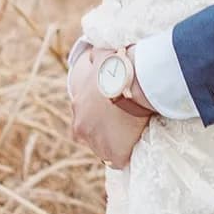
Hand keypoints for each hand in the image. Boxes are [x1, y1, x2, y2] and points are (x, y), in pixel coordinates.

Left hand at [69, 46, 150, 169]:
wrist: (135, 82)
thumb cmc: (119, 67)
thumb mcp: (101, 56)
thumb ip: (94, 58)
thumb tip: (91, 53)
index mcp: (77, 105)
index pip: (83, 117)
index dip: (98, 115)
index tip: (111, 111)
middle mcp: (82, 128)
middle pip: (91, 135)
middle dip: (103, 131)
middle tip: (121, 124)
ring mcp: (98, 144)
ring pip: (104, 149)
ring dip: (114, 144)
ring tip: (131, 135)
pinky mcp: (115, 155)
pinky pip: (120, 161)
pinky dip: (127, 155)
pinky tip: (136, 145)